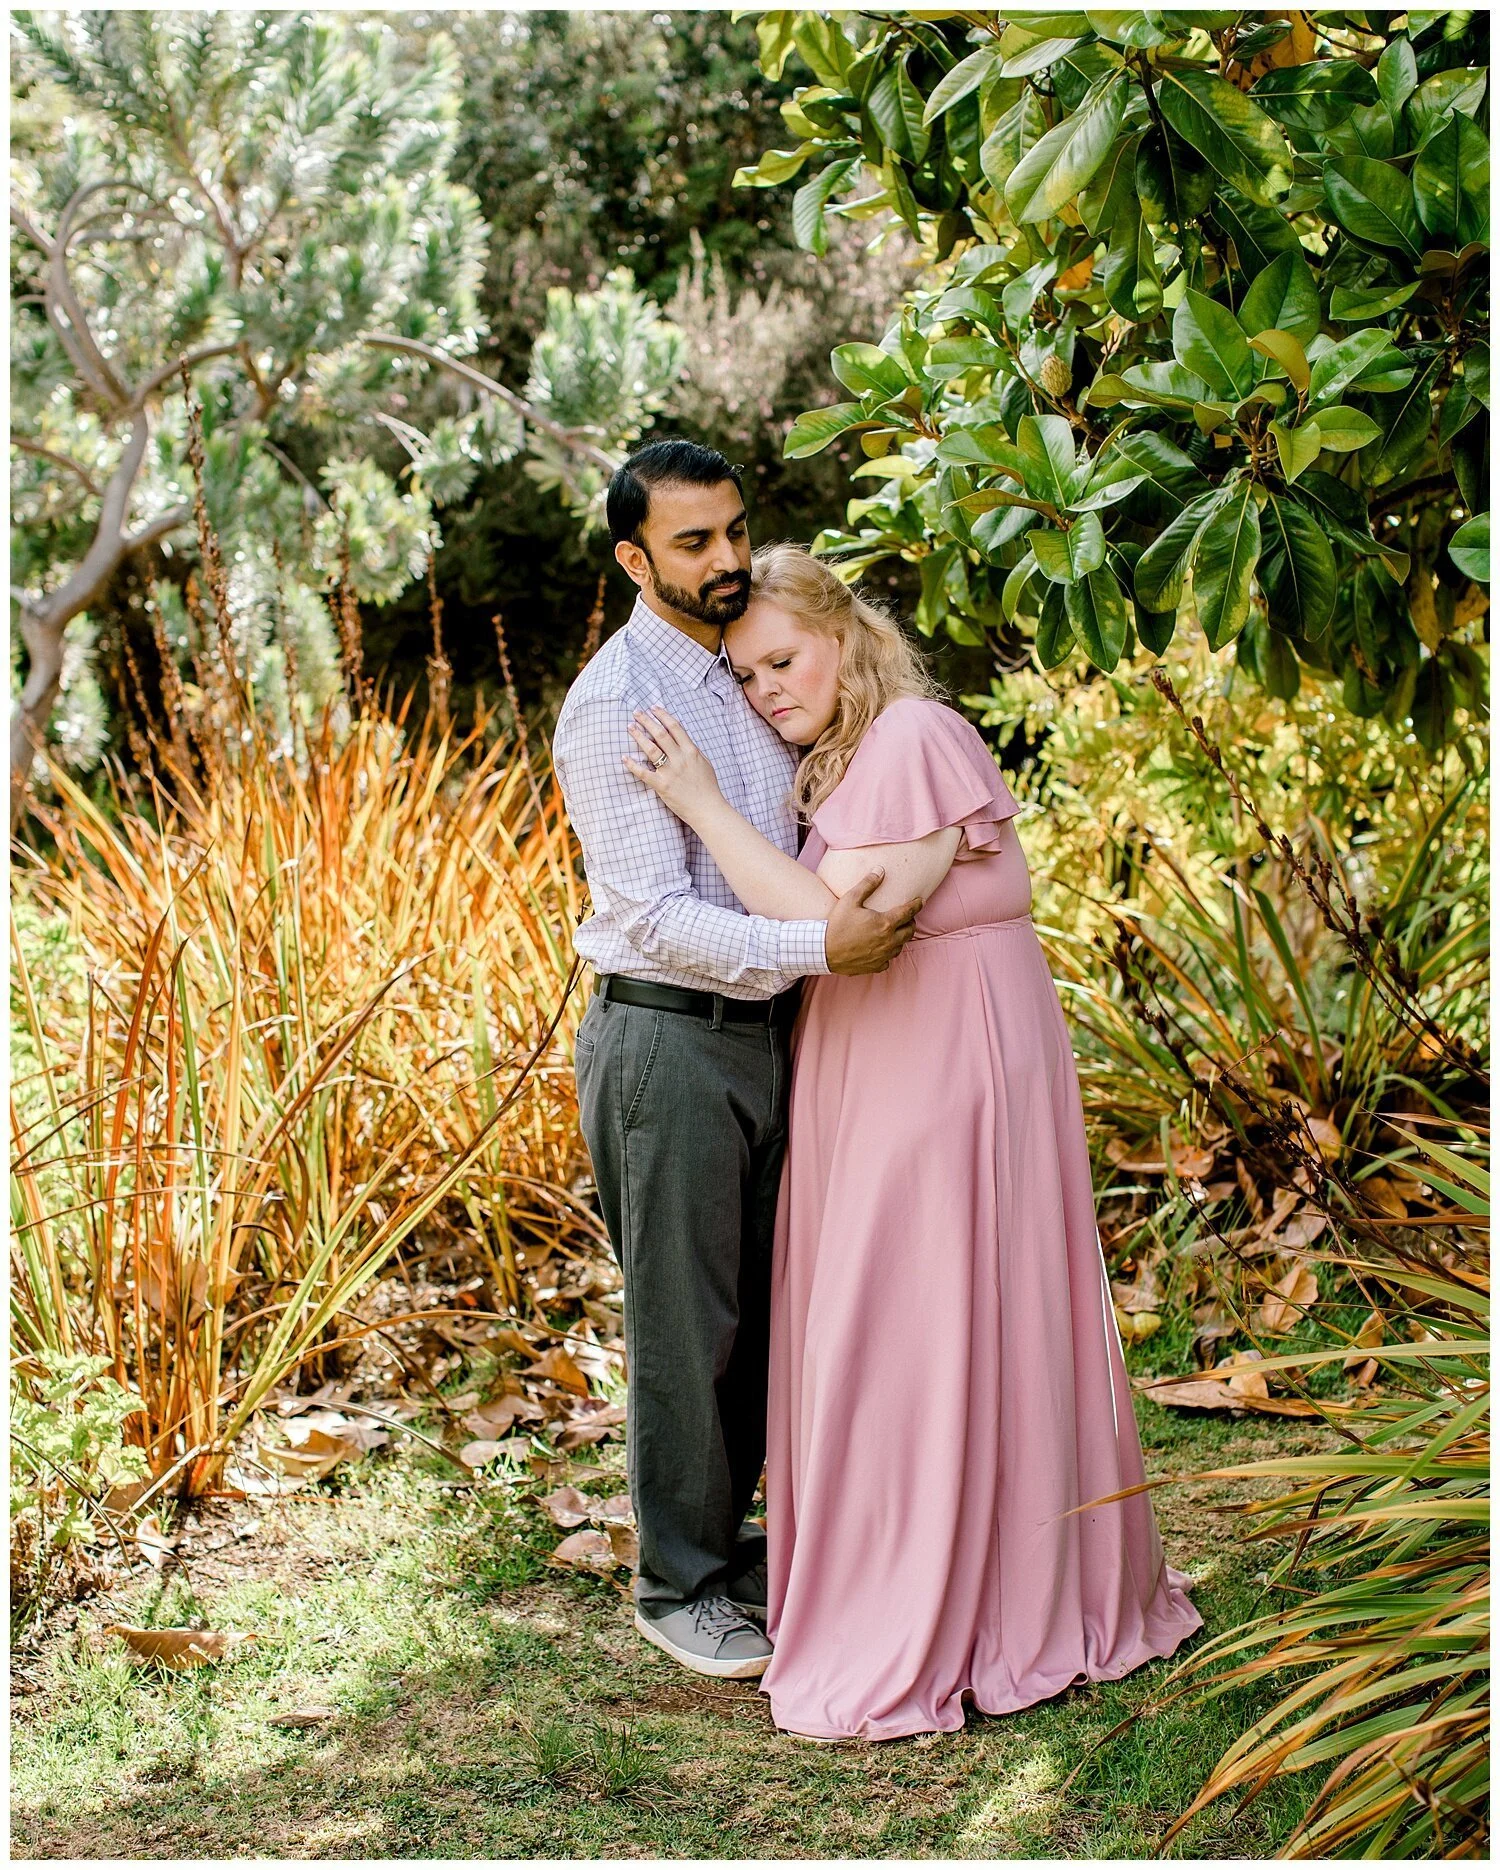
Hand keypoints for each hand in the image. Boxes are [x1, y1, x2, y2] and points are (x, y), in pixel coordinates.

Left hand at [623, 705, 724, 821]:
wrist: (708, 809)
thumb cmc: (708, 788)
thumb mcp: (705, 764)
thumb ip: (693, 750)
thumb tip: (682, 739)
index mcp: (691, 751)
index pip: (675, 728)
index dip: (663, 715)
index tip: (654, 708)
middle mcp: (680, 759)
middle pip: (660, 734)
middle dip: (647, 721)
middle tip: (636, 713)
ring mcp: (670, 772)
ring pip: (650, 749)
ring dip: (638, 736)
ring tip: (630, 727)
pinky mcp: (661, 786)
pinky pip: (643, 773)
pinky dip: (632, 765)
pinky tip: (624, 757)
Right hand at [824, 869, 920, 975]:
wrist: (823, 951)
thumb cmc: (837, 924)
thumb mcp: (850, 899)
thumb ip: (867, 884)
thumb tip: (880, 870)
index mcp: (885, 923)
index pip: (909, 912)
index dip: (917, 905)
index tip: (921, 901)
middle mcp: (888, 941)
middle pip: (910, 931)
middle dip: (911, 922)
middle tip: (906, 917)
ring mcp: (883, 955)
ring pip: (901, 946)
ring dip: (901, 938)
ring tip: (895, 931)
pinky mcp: (876, 966)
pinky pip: (889, 960)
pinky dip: (888, 953)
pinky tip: (882, 948)